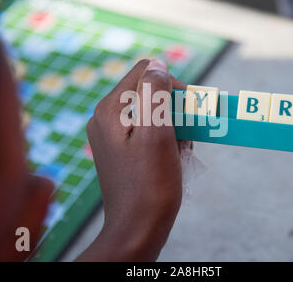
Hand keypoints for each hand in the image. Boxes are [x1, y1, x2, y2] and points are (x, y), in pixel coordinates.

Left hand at [78, 59, 185, 260]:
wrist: (137, 229)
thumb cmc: (151, 184)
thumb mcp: (157, 133)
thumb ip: (155, 92)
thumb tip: (157, 64)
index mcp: (110, 109)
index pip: (145, 73)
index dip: (171, 86)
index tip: (187, 109)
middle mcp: (105, 117)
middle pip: (147, 92)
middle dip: (173, 109)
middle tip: (185, 134)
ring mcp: (110, 135)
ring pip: (150, 112)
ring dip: (172, 125)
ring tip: (179, 149)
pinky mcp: (119, 150)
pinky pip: (146, 130)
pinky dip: (164, 138)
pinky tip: (172, 156)